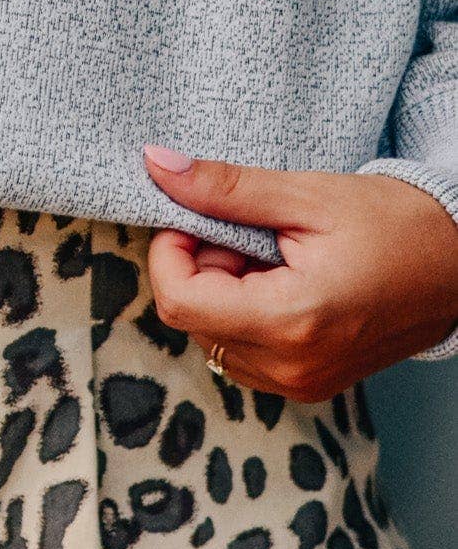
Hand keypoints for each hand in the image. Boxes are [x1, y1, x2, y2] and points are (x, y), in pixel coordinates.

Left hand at [142, 144, 457, 398]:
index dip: (170, 250)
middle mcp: (292, 369)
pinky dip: (244, 311)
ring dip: (222, 289)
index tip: (194, 215)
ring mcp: (302, 383)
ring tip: (270, 254)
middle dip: (201, 265)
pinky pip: (244, 351)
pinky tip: (281, 280)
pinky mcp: (309, 382)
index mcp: (291, 323)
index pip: (179, 300)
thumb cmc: (392, 223)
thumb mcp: (304, 195)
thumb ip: (224, 187)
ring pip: (213, 336)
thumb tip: (156, 165)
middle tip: (248, 230)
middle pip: (193, 318)